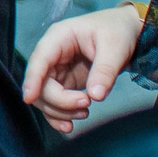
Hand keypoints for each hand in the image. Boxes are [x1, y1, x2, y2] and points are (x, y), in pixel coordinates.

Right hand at [21, 4, 144, 132]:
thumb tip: (95, 96)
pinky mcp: (65, 83)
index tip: (29, 98)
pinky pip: (54, 103)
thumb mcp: (115, 47)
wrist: (128, 32)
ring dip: (60, 111)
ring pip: (44, 97)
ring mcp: (57, 70)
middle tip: (86, 104)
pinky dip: (59, 116)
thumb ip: (105, 71)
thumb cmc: (118, 31)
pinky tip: (70, 125)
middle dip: (59, 100)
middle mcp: (52, 55)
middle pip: (40, 83)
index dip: (32, 79)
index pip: (39, 60)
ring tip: (85, 112)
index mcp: (59, 37)